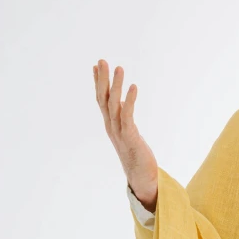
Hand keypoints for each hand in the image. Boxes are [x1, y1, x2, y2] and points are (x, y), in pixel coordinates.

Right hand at [94, 59, 157, 210]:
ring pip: (114, 105)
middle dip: (102, 79)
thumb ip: (124, 118)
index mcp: (111, 124)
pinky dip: (130, 100)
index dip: (98, 82)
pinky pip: (128, 115)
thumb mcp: (129, 132)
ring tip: (119, 68)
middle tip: (102, 60)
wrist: (142, 177)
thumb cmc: (137, 155)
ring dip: (115, 86)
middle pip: (103, 99)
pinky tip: (134, 87)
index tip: (96, 65)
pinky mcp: (130, 137)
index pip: (101, 99)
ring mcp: (119, 132)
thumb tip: (123, 103)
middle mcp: (112, 126)